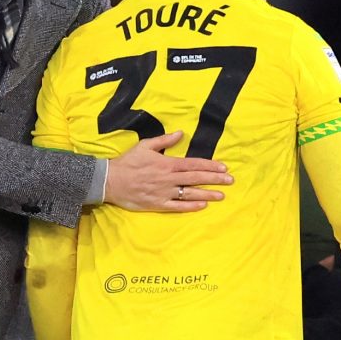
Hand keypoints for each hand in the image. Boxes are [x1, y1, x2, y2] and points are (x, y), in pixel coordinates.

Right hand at [102, 129, 230, 210]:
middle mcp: (168, 178)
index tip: (224, 168)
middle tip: (230, 181)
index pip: (193, 164)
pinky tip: (203, 205)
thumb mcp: (145, 145)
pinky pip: (177, 206)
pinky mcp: (157, 204)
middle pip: (196, 178)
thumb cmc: (128, 162)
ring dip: (207, 194)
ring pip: (190, 193)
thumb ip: (164, 140)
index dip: (210, 166)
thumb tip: (181, 133)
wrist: (110, 180)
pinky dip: (191, 206)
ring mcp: (163, 193)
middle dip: (215, 179)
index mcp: (167, 163)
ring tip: (222, 195)